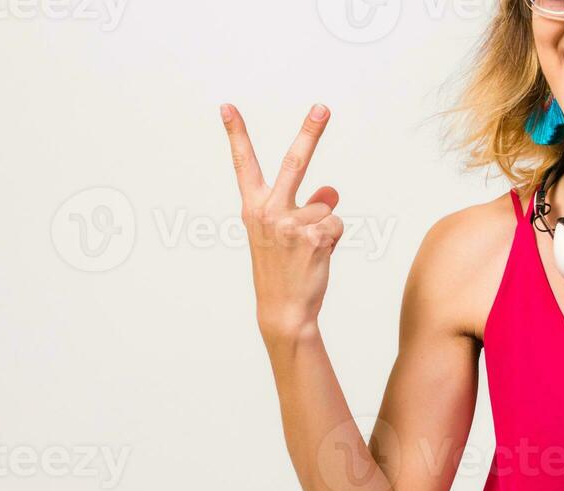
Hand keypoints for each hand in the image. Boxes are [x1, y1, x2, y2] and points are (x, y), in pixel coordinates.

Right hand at [221, 103, 344, 338]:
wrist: (283, 311)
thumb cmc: (283, 271)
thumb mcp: (285, 235)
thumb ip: (305, 207)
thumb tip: (331, 190)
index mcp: (254, 207)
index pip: (243, 164)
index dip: (237, 134)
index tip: (227, 107)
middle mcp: (268, 211)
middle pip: (294, 163)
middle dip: (310, 132)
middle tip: (323, 106)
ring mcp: (290, 223)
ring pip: (325, 208)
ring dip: (326, 227)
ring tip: (308, 252)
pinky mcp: (313, 237)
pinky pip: (336, 224)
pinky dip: (334, 239)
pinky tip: (318, 257)